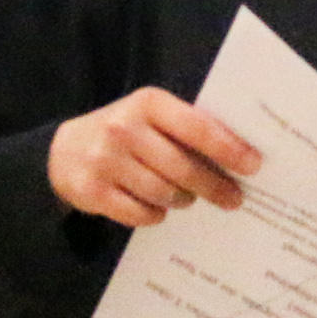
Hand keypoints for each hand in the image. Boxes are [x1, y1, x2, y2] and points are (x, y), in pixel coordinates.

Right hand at [47, 88, 259, 226]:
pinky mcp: (92, 191)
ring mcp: (105, 160)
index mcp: (148, 103)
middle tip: (234, 199)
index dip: (229, 149)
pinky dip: (155, 214)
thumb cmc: (125, 133)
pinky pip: (140, 213)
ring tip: (187, 199)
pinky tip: (158, 209)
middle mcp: (124, 128)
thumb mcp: (151, 117)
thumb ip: (187, 128)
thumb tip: (240, 157)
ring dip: (182, 200)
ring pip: (164, 193)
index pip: (198, 127)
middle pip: (184, 167)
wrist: (62, 152)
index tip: (254, 165)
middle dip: (214, 186)